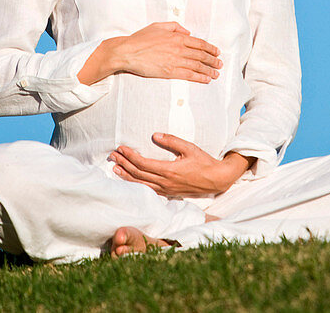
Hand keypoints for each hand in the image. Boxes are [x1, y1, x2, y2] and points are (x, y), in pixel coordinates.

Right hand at [78, 23, 220, 84]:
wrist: (128, 51)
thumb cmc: (141, 38)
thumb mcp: (159, 26)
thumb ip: (175, 26)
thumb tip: (187, 32)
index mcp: (177, 37)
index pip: (199, 43)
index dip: (210, 48)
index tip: (217, 52)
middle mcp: (179, 48)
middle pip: (201, 55)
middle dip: (212, 60)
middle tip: (220, 64)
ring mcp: (175, 61)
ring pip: (197, 66)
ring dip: (209, 70)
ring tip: (216, 74)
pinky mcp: (170, 72)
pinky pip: (189, 75)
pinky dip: (200, 77)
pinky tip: (206, 80)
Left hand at [108, 134, 252, 197]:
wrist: (216, 179)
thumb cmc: (204, 161)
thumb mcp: (189, 148)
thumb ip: (171, 141)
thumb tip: (154, 135)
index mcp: (169, 171)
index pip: (143, 164)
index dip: (130, 156)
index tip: (121, 148)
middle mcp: (165, 183)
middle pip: (139, 175)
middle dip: (124, 164)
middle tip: (113, 156)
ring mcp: (166, 190)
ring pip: (141, 185)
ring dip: (127, 176)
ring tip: (115, 169)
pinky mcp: (169, 193)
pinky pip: (149, 190)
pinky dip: (137, 185)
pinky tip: (131, 181)